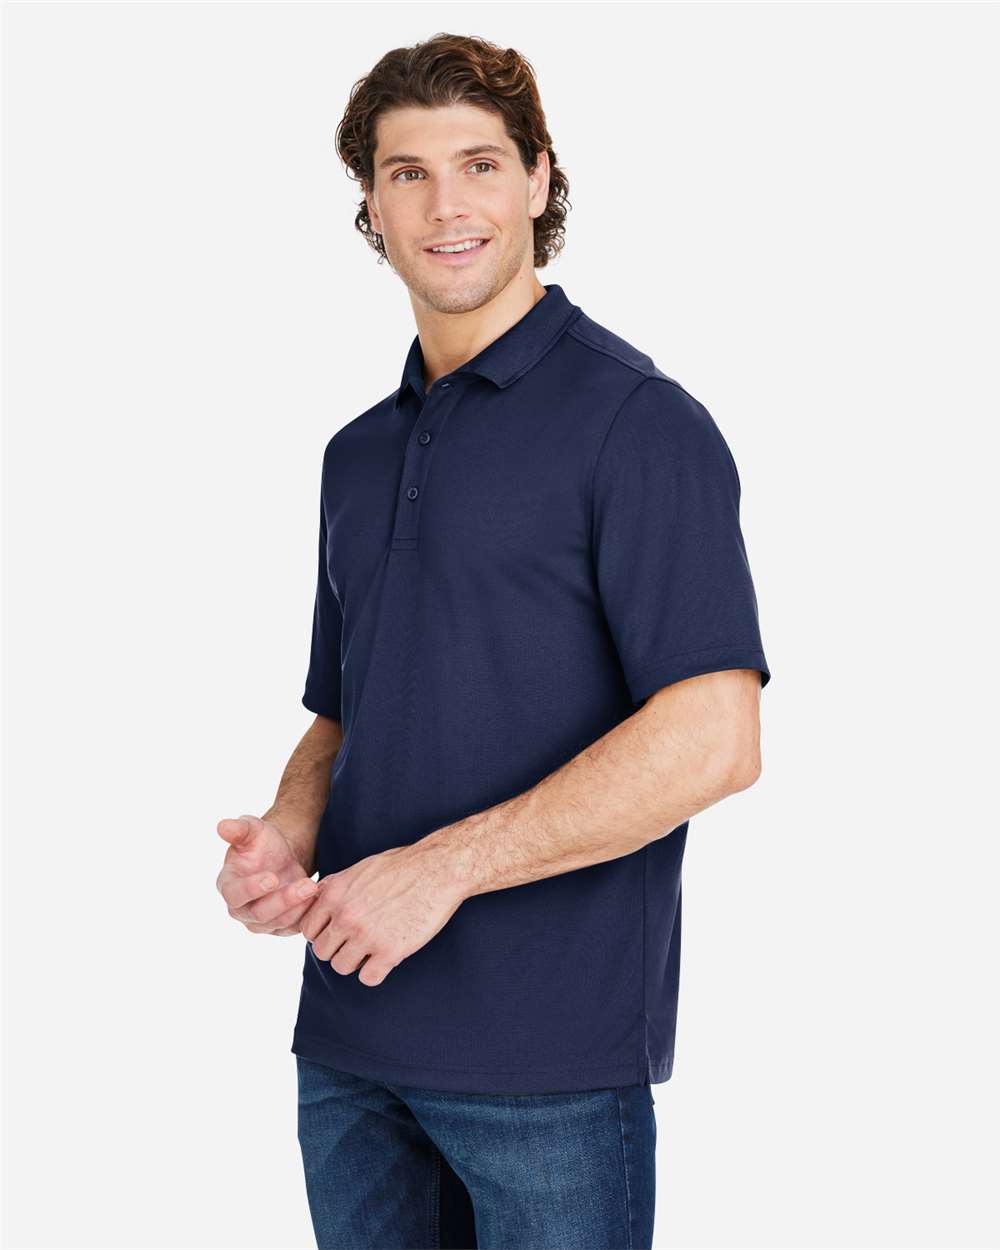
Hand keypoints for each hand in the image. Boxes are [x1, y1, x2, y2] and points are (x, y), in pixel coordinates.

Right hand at [216, 813, 319, 935]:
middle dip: (284, 900)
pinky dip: (307, 913)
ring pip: (279, 922)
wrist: (283, 856)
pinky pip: (294, 926)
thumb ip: (239, 829)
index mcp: (228, 885)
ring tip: (315, 887)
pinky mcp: (280, 926)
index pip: (235, 894)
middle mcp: (241, 909)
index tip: (272, 878)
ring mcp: (261, 921)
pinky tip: (318, 896)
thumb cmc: (263, 842)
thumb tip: (222, 825)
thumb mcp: (252, 830)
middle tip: (307, 884)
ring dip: (299, 906)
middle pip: (259, 914)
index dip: (252, 888)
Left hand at [300, 843, 465, 986]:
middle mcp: (345, 916)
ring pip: (341, 967)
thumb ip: (335, 885)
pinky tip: (387, 958)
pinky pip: (368, 978)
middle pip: (322, 952)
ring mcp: (366, 935)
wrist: (438, 869)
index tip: (339, 932)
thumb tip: (316, 895)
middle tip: (358, 942)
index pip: (308, 930)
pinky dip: (376, 973)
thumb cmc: (402, 865)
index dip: (323, 933)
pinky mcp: (390, 951)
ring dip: (356, 962)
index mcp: (335, 894)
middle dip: (338, 949)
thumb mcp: (360, 867)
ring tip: (373, 950)